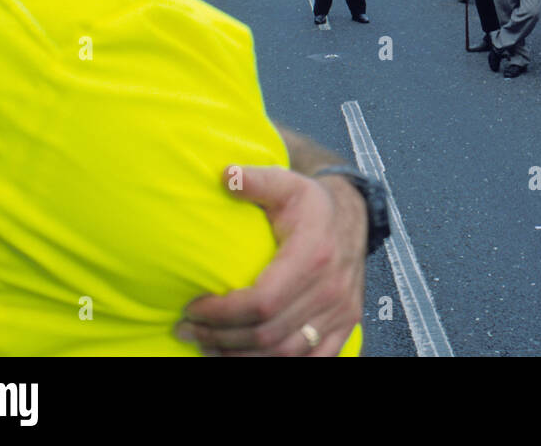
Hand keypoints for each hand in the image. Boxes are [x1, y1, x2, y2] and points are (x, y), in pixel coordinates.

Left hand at [177, 167, 366, 355]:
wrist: (353, 216)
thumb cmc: (311, 204)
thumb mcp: (285, 183)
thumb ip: (255, 180)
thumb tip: (226, 175)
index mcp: (313, 256)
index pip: (261, 302)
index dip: (222, 314)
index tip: (192, 308)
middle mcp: (331, 289)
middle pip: (267, 334)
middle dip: (220, 338)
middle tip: (187, 330)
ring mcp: (341, 312)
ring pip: (285, 354)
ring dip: (241, 356)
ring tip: (208, 346)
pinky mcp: (346, 325)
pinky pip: (313, 361)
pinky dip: (276, 365)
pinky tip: (246, 358)